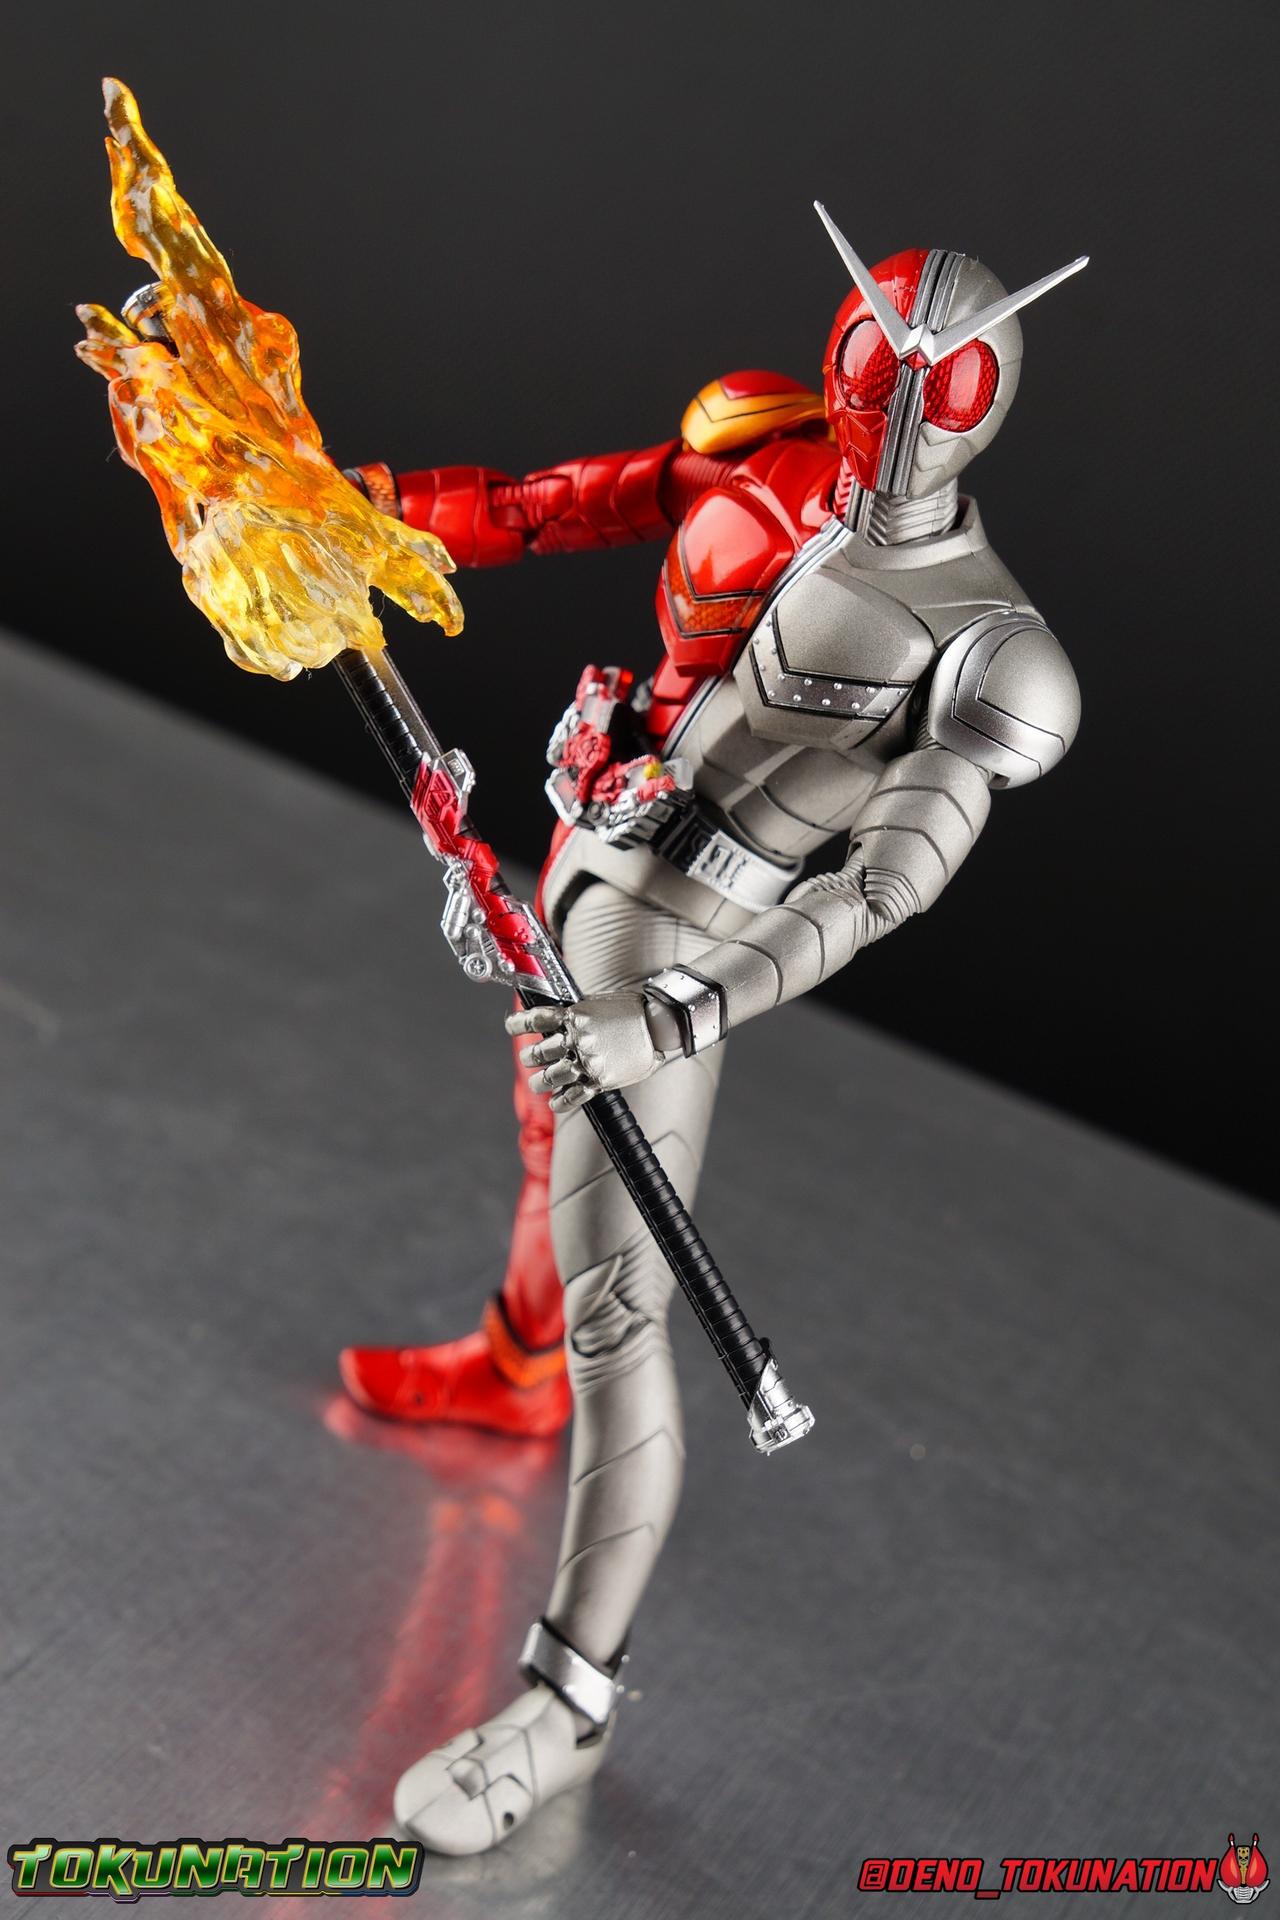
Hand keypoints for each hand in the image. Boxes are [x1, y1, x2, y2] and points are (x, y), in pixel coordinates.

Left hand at [506, 992, 661, 1112]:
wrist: (659, 1023)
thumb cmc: (631, 1011)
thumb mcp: (597, 1003)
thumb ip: (577, 1013)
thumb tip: (558, 1018)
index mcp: (574, 1015)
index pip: (535, 1019)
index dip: (517, 1024)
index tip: (510, 1028)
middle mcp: (577, 1038)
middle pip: (538, 1052)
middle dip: (529, 1058)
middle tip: (528, 1060)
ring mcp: (588, 1060)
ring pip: (550, 1077)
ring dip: (539, 1082)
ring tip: (538, 1084)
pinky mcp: (600, 1080)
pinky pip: (572, 1096)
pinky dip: (560, 1102)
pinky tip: (555, 1103)